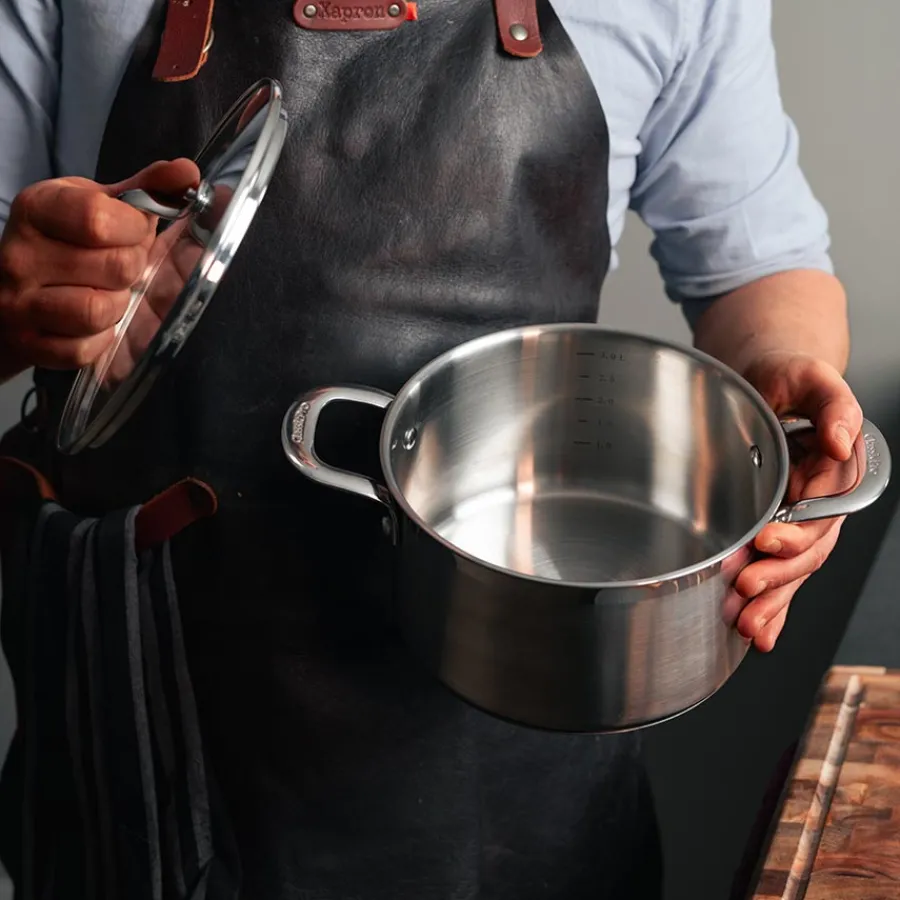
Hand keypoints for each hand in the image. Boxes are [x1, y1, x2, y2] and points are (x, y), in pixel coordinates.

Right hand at [0, 159, 199, 378]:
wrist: (7, 299)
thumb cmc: (64, 246)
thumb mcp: (96, 206)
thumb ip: (144, 190)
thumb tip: (188, 172)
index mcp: (39, 209)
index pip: (98, 217)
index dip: (133, 229)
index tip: (133, 231)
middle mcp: (21, 254)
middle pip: (115, 267)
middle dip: (133, 269)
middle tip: (119, 268)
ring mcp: (19, 303)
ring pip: (99, 310)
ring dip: (117, 306)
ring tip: (106, 295)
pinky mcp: (28, 345)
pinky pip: (83, 349)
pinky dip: (99, 340)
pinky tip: (91, 325)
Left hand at [730, 351, 861, 651]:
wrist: (769, 380)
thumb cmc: (789, 376)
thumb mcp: (811, 377)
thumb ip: (833, 405)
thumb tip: (843, 442)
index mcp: (836, 473)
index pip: (822, 514)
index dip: (797, 534)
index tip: (766, 542)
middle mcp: (821, 502)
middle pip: (807, 551)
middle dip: (778, 576)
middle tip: (744, 589)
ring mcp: (800, 519)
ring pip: (793, 570)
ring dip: (773, 601)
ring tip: (748, 625)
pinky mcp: (779, 527)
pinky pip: (780, 570)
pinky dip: (772, 603)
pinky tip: (758, 631)